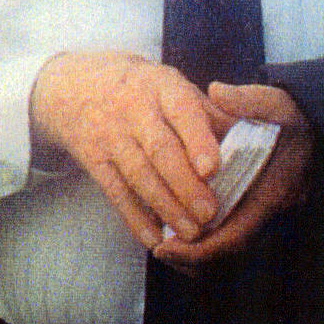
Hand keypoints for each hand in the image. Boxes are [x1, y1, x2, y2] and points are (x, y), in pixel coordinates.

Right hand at [29, 51, 231, 249]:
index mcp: (162, 86)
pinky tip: (154, 238)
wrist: (74, 85)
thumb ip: (209, 112)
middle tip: (210, 213)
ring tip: (192, 232)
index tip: (214, 168)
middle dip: (185, 184)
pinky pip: (114, 192)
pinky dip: (134, 218)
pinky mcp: (93, 160)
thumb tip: (249, 138)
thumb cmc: (141, 88)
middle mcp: (134, 109)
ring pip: (139, 175)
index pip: (182, 111)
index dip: (197, 140)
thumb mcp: (172, 85)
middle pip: (160, 150)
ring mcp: (110, 136)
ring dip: (165, 206)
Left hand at [153, 82, 312, 265]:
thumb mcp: (276, 102)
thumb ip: (247, 99)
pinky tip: (185, 230)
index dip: (197, 250)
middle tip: (158, 250)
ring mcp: (270, 219)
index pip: (233, 238)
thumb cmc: (296, 117)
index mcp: (272, 194)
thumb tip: (216, 91)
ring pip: (231, 252)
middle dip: (191, 258)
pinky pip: (235, 240)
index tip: (163, 248)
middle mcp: (272, 216)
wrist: (322, 129)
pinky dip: (211, 243)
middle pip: (228, 254)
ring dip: (199, 254)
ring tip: (165, 245)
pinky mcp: (264, 214)